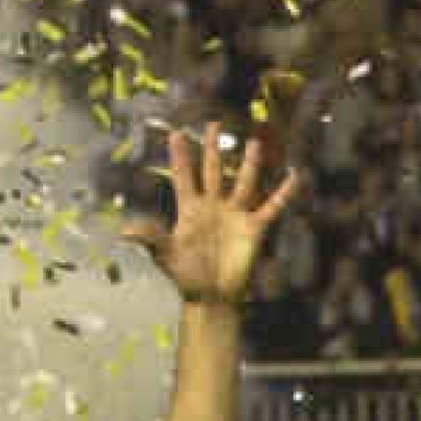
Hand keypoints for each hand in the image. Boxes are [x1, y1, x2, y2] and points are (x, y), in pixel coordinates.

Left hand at [122, 125, 297, 305]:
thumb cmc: (186, 276)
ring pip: (243, 182)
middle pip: (213, 170)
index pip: (184, 176)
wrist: (211, 296)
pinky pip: (272, 206)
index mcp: (190, 209)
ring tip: (253, 142)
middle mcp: (213, 206)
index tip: (176, 134)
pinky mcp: (254, 227)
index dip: (180, 156)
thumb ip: (151, 238)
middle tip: (213, 124)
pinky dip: (284, 192)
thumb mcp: (165, 256)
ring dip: (248, 163)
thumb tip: (126, 231)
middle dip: (212, 147)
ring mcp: (235, 214)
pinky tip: (294, 176)